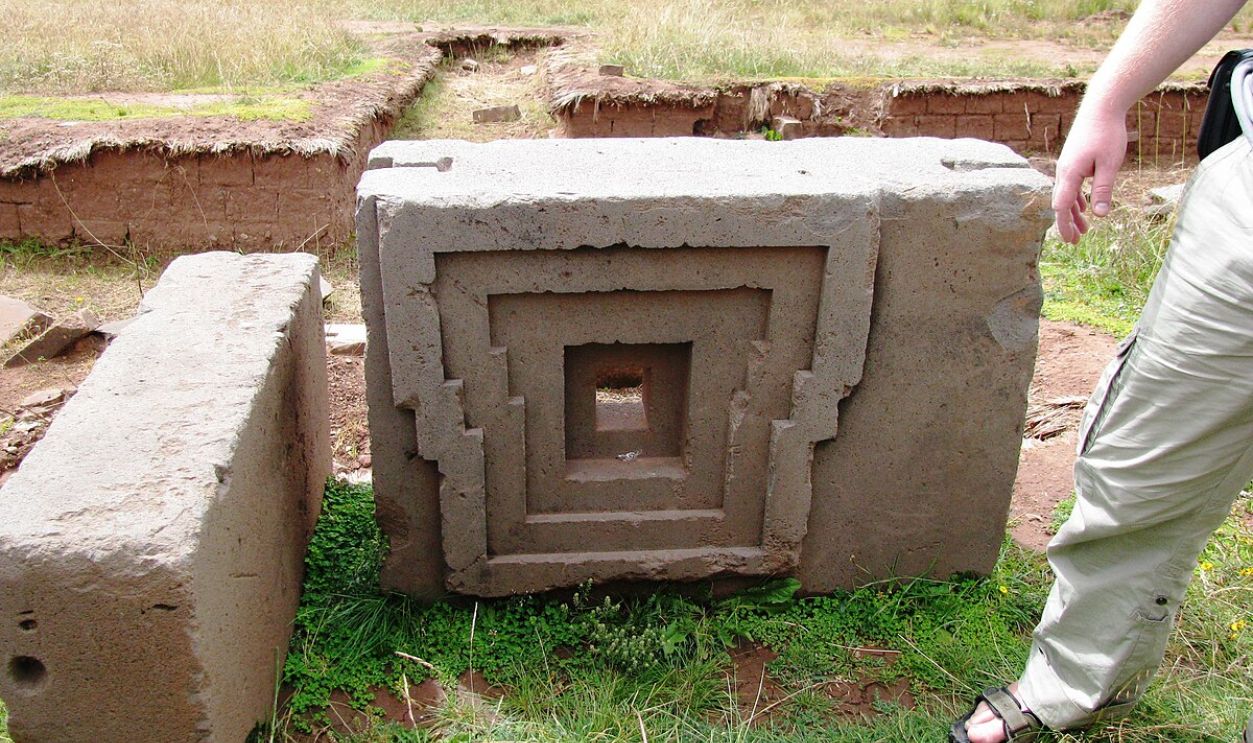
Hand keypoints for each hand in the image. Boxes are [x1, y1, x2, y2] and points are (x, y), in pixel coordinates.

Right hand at [1051, 112, 1127, 243]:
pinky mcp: (1073, 161)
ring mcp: (1067, 166)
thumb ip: (1103, 190)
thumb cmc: (1107, 133)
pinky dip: (1076, 199)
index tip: (1069, 240)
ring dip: (1073, 213)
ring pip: (1066, 195)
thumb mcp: (1109, 164)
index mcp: (1069, 173)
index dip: (1064, 224)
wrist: (1101, 106)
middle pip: (1061, 203)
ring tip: (1083, 230)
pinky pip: (1071, 186)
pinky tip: (1083, 208)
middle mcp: (1063, 171)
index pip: (1062, 206)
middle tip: (1075, 242)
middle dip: (1067, 223)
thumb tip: (1100, 215)